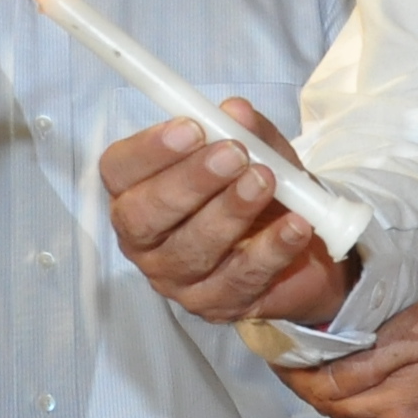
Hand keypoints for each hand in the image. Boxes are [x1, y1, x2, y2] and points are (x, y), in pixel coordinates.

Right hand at [101, 102, 349, 327]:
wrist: (298, 240)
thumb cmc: (258, 186)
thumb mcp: (255, 149)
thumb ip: (245, 130)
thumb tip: (236, 112)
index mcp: (136, 190)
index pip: (120, 170)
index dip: (149, 150)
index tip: (192, 127)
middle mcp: (144, 239)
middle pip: (144, 215)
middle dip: (190, 182)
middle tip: (233, 155)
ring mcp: (175, 277)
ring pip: (192, 249)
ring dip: (230, 211)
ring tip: (265, 181)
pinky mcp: (214, 304)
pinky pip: (239, 278)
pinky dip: (271, 249)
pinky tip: (295, 225)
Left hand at [284, 281, 417, 417]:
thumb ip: (377, 348)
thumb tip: (334, 360)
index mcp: (399, 404)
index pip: (324, 395)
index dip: (294, 373)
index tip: (277, 350)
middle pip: (344, 417)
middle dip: (316, 390)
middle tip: (300, 357)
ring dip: (350, 404)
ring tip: (338, 370)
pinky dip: (384, 415)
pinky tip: (388, 389)